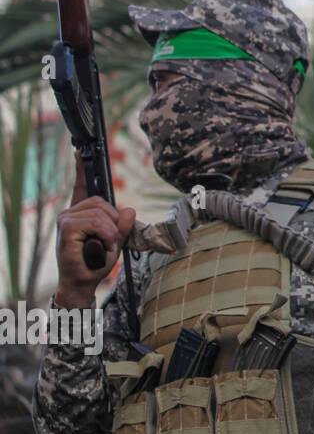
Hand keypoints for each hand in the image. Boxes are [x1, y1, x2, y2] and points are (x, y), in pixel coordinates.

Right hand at [55, 159, 135, 308]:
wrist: (84, 282)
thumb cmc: (97, 261)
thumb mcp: (116, 240)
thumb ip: (123, 225)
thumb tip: (129, 210)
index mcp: (80, 212)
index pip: (81, 186)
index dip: (81, 169)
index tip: (78, 151)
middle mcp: (70, 213)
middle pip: (103, 202)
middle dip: (114, 222)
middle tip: (110, 241)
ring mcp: (65, 220)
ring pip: (102, 214)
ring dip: (111, 233)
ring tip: (105, 247)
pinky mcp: (66, 229)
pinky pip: (97, 223)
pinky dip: (106, 236)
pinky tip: (102, 247)